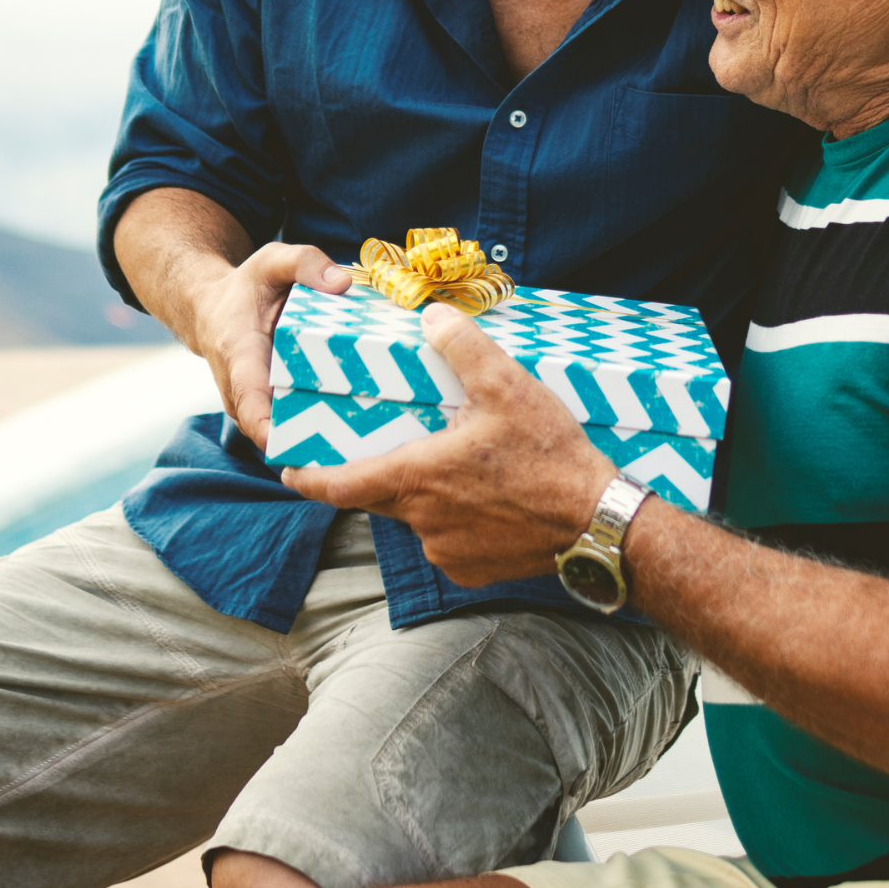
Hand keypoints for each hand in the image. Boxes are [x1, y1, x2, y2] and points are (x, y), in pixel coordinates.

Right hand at [188, 242, 348, 449]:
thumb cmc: (246, 287)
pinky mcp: (267, 407)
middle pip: (274, 428)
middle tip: (360, 437)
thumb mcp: (273, 261)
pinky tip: (356, 422)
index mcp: (240, 356)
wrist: (213, 311)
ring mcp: (253, 404)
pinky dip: (318, 424)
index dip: (271, 430)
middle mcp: (242, 390)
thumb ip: (306, 263)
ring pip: (284, 431)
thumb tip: (342, 284)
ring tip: (365, 432)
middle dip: (312, 438)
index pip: (250, 404)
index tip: (301, 447)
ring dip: (318, 436)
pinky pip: (290, 423)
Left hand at [281, 306, 614, 583]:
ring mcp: (447, 552)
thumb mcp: (508, 387)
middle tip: (403, 444)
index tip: (290, 470)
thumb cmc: (550, 456)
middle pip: (381, 497)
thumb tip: (432, 316)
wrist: (597, 523)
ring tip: (466, 466)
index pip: (341, 486)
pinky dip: (459, 519)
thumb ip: (463, 347)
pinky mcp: (473, 571)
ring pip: (419, 518)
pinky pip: (449, 541)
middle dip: (383, 472)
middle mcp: (423, 522)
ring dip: (430, 494)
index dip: (310, 478)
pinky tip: (491, 497)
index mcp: (418, 477)